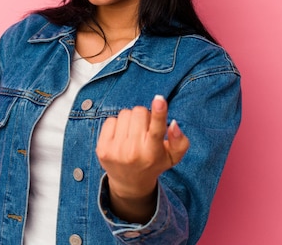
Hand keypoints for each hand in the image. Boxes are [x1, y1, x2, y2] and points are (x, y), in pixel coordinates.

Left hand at [96, 95, 189, 221]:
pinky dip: (117, 125)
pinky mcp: (102, 149)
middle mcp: (133, 153)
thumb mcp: (173, 156)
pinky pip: (110, 120)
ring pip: (125, 114)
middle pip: (140, 112)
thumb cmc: (154, 163)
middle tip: (144, 130)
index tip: (160, 99)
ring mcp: (116, 151)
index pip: (156, 129)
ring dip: (131, 120)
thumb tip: (173, 123)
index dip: (159, 112)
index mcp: (153, 153)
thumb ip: (180, 141)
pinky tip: (121, 137)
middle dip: (144, 117)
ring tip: (133, 134)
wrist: (130, 182)